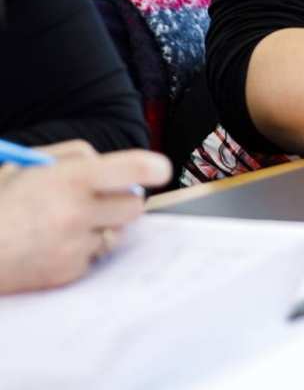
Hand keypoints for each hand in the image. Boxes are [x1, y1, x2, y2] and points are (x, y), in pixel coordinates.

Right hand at [0, 141, 171, 294]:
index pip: (131, 168)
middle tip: (104, 199)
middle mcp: (76, 213)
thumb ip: (76, 156)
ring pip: (116, 233)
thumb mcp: (31, 163)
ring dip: (101, 228)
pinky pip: (94, 257)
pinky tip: (54, 245)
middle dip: (123, 202)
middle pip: (134, 206)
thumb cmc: (2, 202)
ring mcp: (73, 246)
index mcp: (70, 180)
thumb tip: (110, 164)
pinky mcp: (67, 273)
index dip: (153, 167)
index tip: (163, 169)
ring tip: (66, 224)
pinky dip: (82, 250)